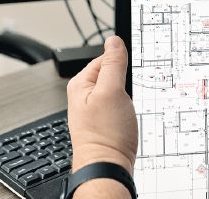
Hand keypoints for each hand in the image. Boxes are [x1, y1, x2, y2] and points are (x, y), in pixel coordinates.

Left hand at [68, 36, 137, 177]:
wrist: (107, 167)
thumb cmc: (106, 135)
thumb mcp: (111, 92)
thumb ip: (113, 64)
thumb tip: (113, 41)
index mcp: (80, 84)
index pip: (104, 58)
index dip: (120, 64)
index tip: (128, 75)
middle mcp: (84, 96)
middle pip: (112, 74)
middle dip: (125, 82)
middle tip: (127, 96)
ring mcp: (94, 110)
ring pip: (117, 91)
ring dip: (127, 97)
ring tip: (126, 110)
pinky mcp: (104, 122)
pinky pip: (119, 106)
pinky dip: (127, 109)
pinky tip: (127, 119)